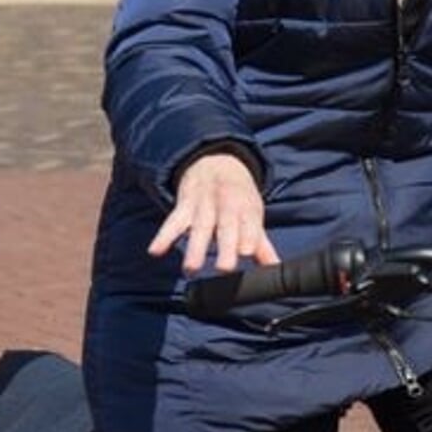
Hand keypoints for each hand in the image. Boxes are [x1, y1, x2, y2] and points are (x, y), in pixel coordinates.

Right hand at [148, 150, 279, 274]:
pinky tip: (155, 251)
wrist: (214, 163)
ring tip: (191, 269)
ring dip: (195, 248)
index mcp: (247, 208)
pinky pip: (172, 221)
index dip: (249, 235)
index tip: (247, 252)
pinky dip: (163, 236)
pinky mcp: (183, 206)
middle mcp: (226, 205)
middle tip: (224, 269)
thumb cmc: (238, 197)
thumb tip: (276, 268)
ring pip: (199, 227)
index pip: (249, 223)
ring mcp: (203, 205)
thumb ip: (262, 245)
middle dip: (225, 246)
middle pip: (225, 226)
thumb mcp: (252, 215)